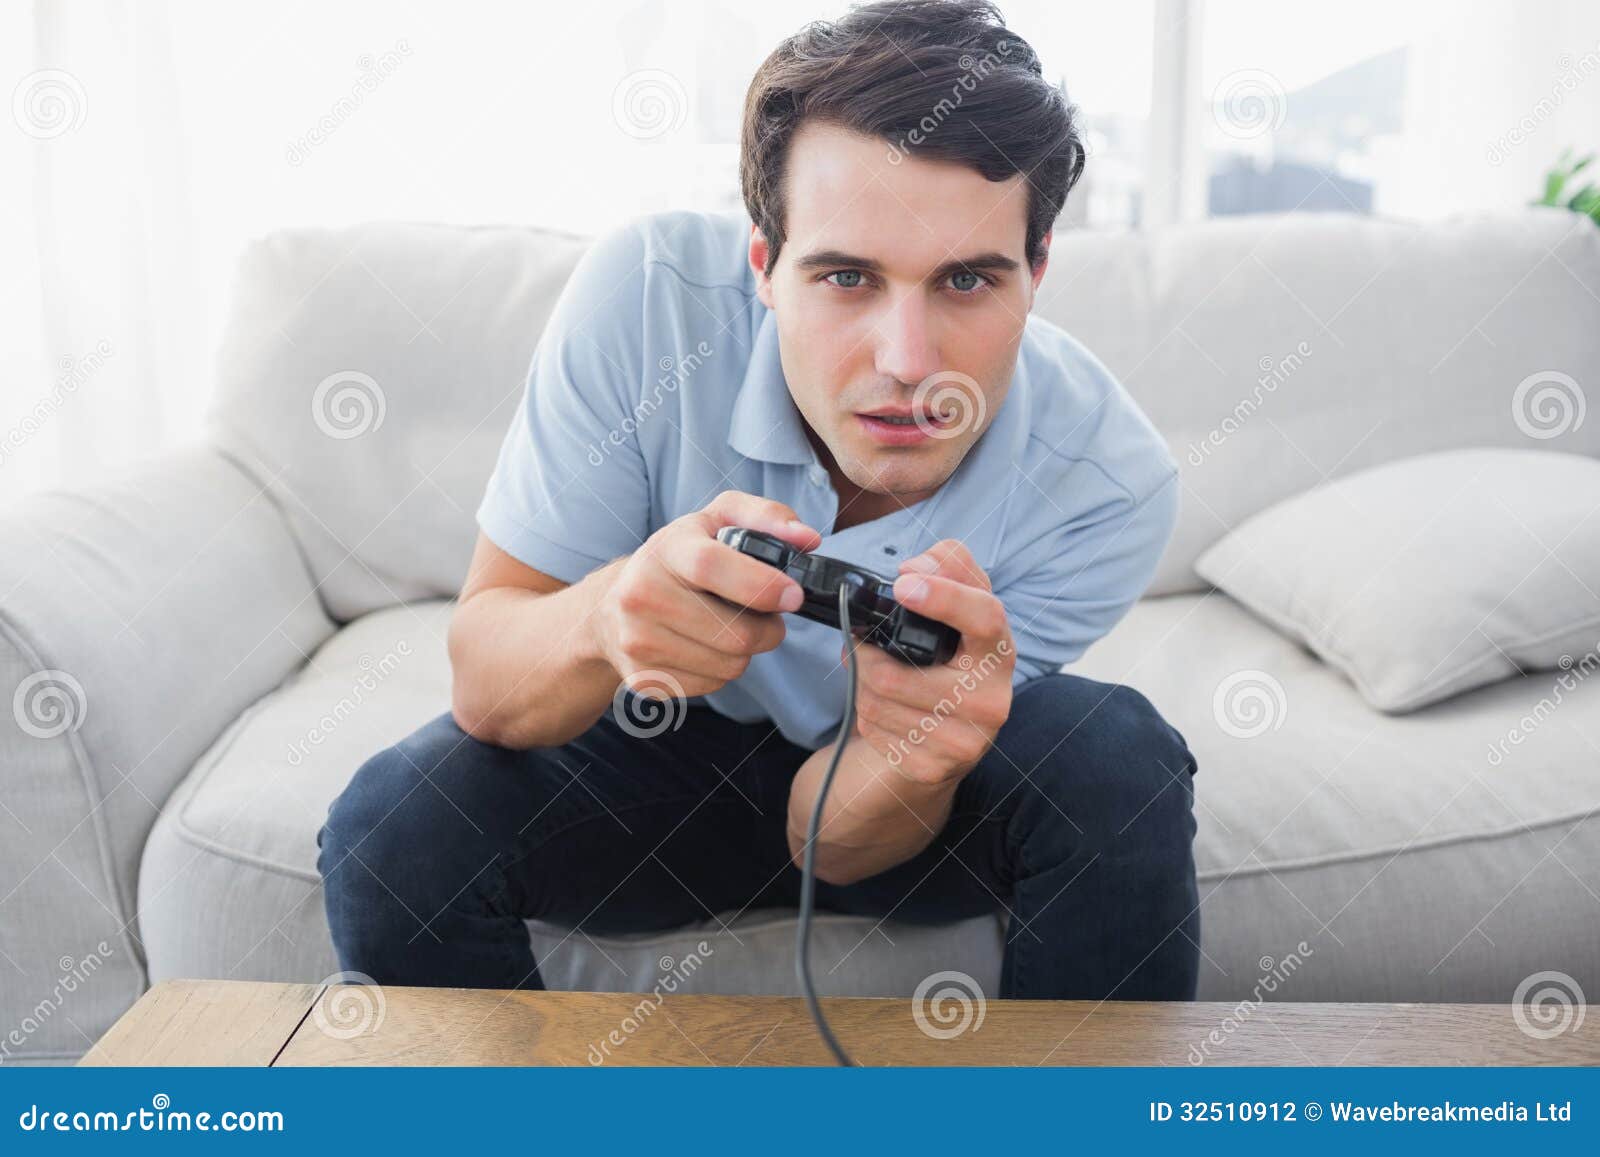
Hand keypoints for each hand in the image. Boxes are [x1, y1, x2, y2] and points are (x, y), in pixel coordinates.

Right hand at [594, 491, 821, 699]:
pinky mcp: (644, 678)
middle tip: (766, 615)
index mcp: (665, 550)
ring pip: (730, 665)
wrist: (612, 608)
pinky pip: (712, 685)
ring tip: (732, 627)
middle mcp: (642, 595)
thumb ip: (766, 517)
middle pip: (734, 633)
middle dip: (768, 628)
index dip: (761, 585)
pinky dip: (722, 670)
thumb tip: (806, 538)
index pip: (711, 567)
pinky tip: (707, 647)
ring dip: (747, 651)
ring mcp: (638, 641)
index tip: (792, 596)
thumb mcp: (716, 521)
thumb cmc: (676, 560)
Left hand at [846, 539, 1014, 784]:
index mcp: (999, 653)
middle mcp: (990, 701)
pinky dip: (866, 712)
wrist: (953, 740)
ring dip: (861, 680)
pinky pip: (873, 729)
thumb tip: (915, 568)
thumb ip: (949, 567)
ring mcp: (963, 741)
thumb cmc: (954, 660)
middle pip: (896, 672)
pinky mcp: (931, 768)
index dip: (943, 597)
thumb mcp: (962, 606)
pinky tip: (884, 708)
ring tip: (874, 673)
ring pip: (876, 700)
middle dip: (866, 652)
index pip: (983, 618)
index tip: (903, 584)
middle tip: (862, 640)